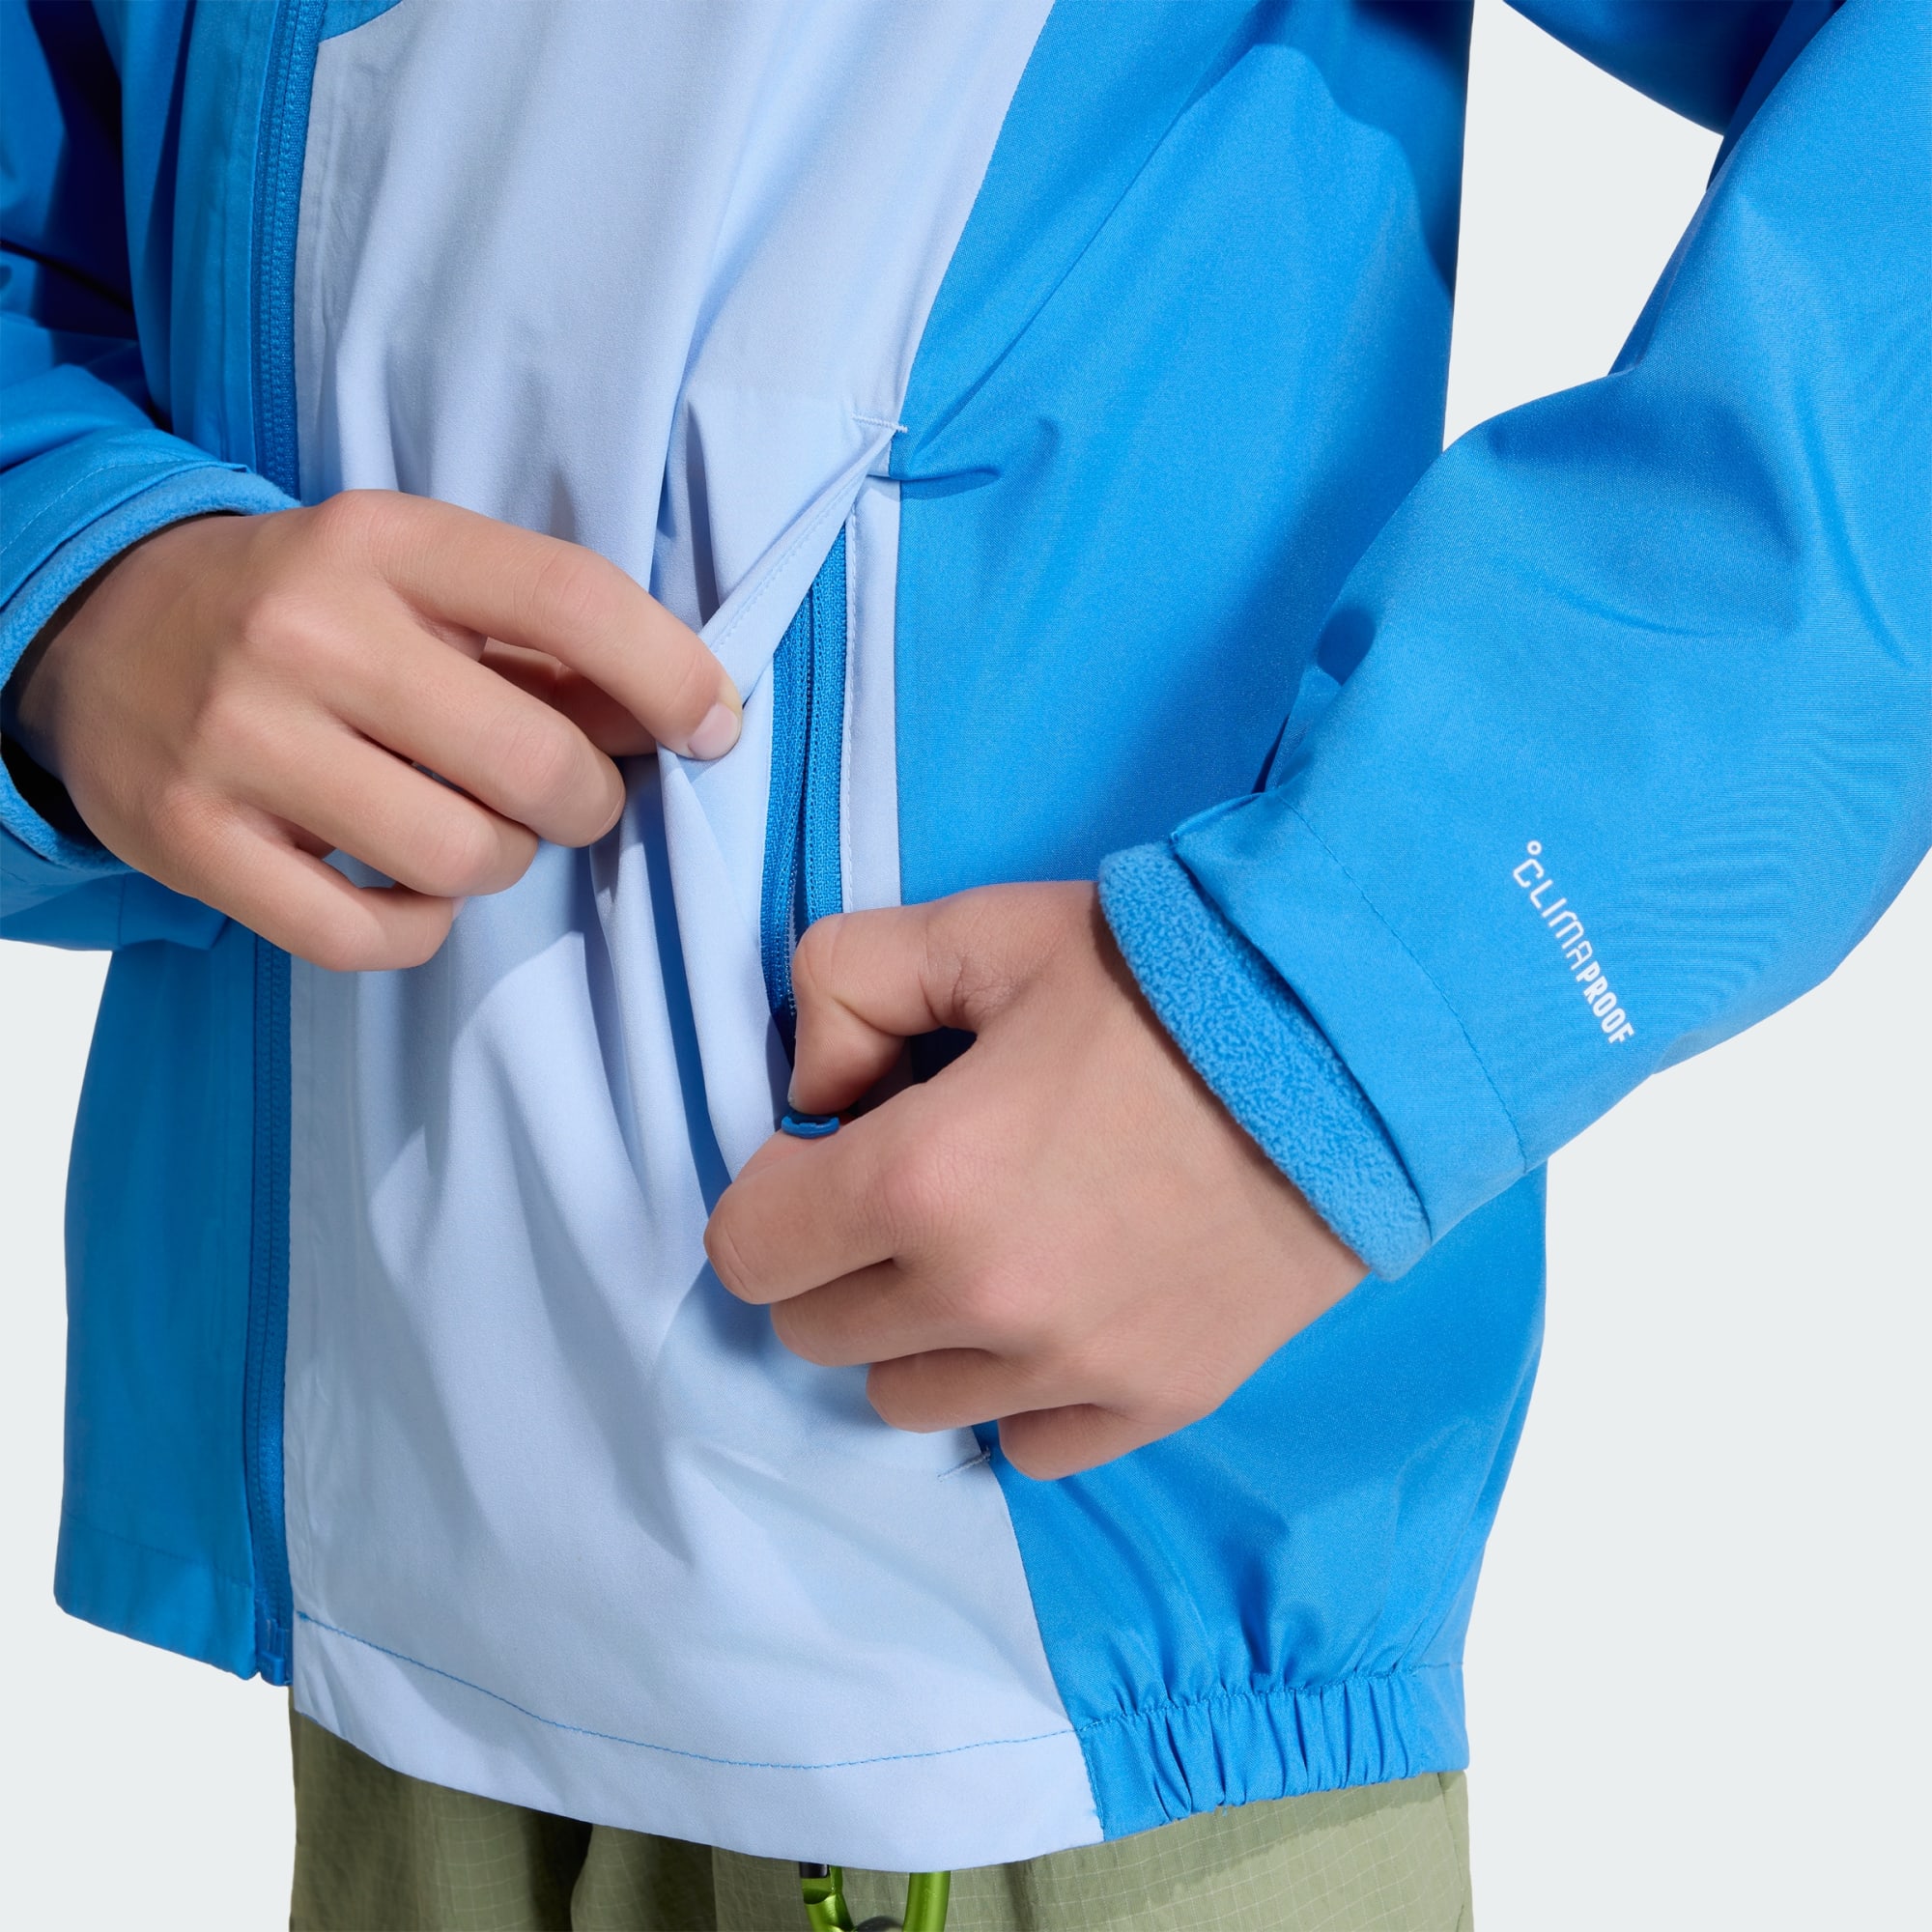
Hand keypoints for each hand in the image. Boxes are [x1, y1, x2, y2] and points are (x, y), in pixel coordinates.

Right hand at [7, 491, 739, 969]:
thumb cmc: (310, 613)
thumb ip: (551, 644)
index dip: (672, 676)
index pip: (573, 600)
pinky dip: (416, 926)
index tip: (710, 725)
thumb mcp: (420, 582)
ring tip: (459, 825)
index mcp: (383, 542)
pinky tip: (399, 882)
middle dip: (582, 801)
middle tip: (559, 796)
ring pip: (464, 859)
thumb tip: (690, 716)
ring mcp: (240, 740)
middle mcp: (308, 631)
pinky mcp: (192, 840)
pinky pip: (372, 934)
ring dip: (497, 861)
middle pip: (534, 764)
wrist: (100, 631)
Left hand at [704, 883, 1364, 1478]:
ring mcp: (1072, 1367)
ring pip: (905, 1400)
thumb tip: (812, 1097)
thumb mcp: (980, 930)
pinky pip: (1022, 1444)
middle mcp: (982, 1300)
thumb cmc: (1166, 978)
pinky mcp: (1156, 1402)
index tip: (833, 1151)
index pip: (749, 1249)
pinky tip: (1058, 1307)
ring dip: (917, 1331)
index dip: (774, 1191)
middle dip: (837, 1258)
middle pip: (816, 1333)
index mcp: (921, 1180)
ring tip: (989, 1246)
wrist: (1356, 1043)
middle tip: (912, 1188)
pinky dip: (1016, 1390)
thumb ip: (842, 986)